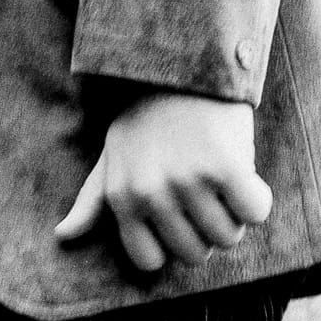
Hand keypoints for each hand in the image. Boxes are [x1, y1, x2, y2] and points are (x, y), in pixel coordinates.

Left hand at [55, 91, 272, 274]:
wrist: (187, 60)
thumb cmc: (149, 113)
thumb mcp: (113, 152)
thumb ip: (92, 199)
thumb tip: (62, 236)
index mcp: (122, 196)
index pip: (152, 261)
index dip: (171, 241)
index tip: (178, 213)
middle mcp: (152, 193)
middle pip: (195, 254)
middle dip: (206, 228)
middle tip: (206, 190)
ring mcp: (189, 180)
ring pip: (228, 237)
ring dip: (234, 214)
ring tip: (224, 177)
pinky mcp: (226, 166)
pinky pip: (255, 211)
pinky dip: (258, 199)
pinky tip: (246, 174)